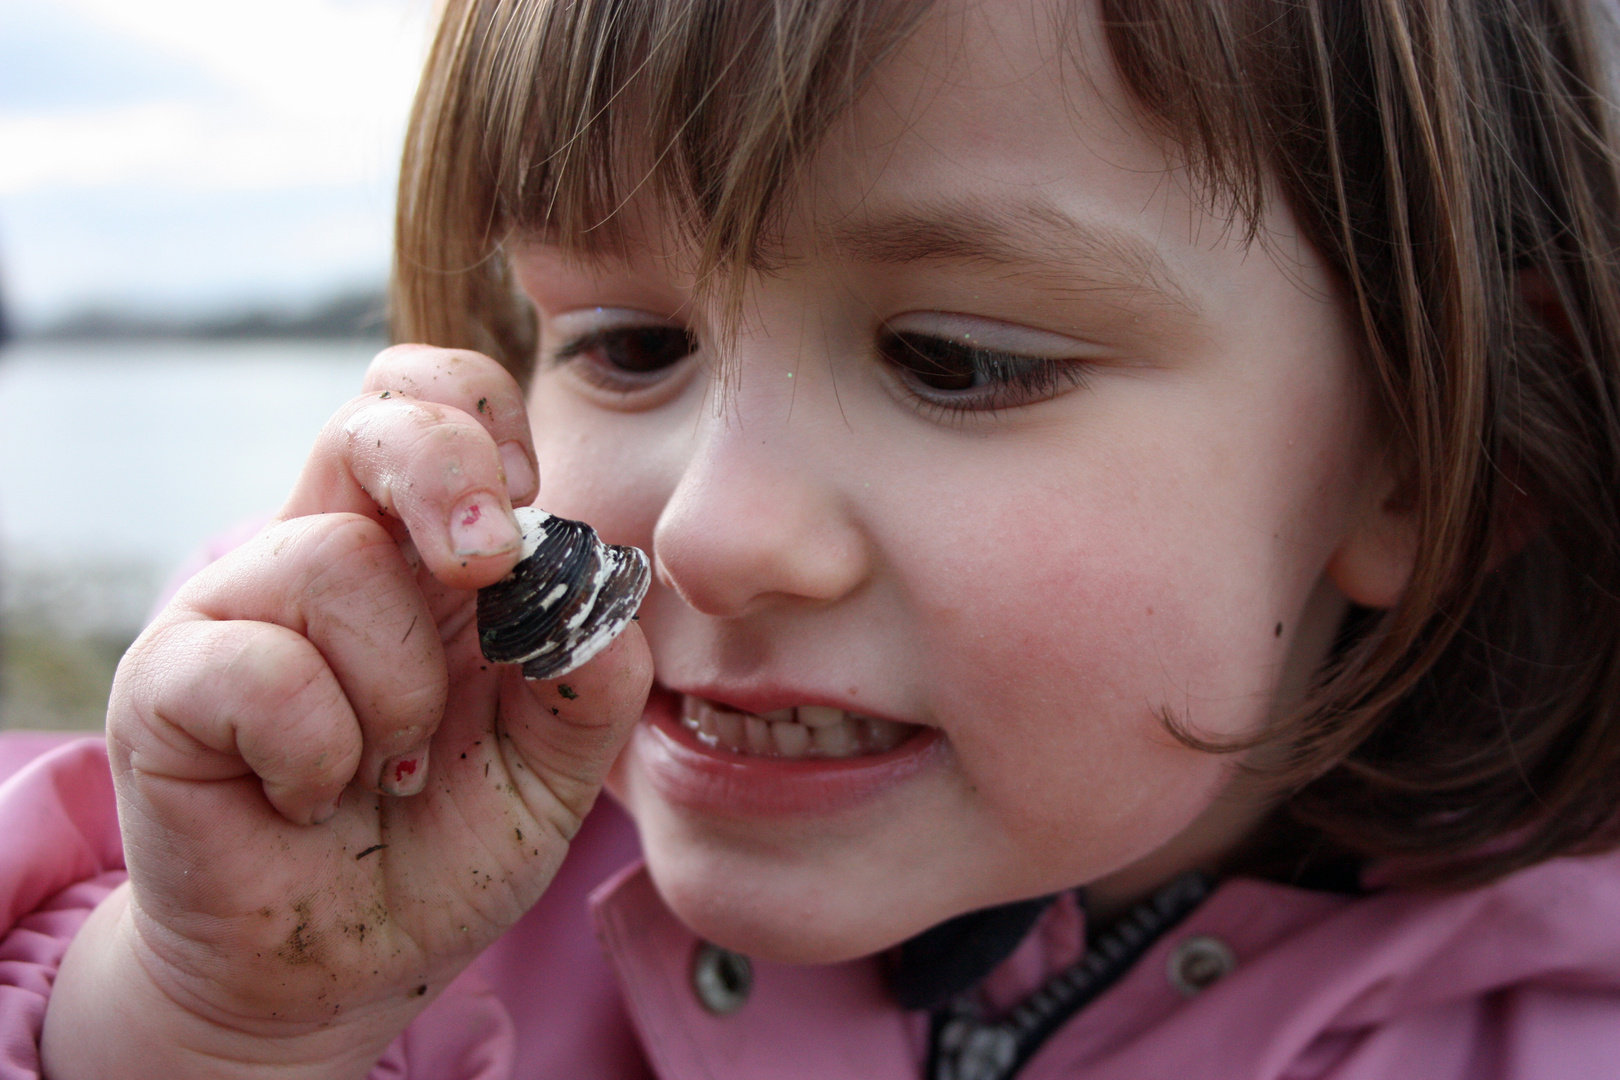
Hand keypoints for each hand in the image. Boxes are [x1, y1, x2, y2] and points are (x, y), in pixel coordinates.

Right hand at [42, 346, 652, 1078]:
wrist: (344, 965)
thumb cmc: (449, 842)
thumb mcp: (555, 767)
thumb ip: (592, 678)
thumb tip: (599, 587)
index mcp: (430, 552)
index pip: (441, 402)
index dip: (486, 418)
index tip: (527, 512)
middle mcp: (334, 553)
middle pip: (373, 417)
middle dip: (445, 470)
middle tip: (481, 567)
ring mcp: (242, 608)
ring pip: (332, 559)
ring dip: (395, 688)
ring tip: (390, 765)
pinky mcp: (168, 683)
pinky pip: (259, 667)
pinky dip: (317, 749)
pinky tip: (313, 796)